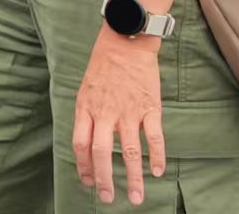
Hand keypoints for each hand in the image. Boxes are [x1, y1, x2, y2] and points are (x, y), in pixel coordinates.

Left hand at [73, 29, 164, 205]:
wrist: (126, 40)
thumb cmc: (104, 65)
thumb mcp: (85, 88)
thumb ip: (88, 114)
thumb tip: (88, 142)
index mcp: (86, 107)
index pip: (80, 144)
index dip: (83, 166)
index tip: (89, 183)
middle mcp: (105, 112)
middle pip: (101, 153)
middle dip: (105, 180)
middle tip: (109, 199)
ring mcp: (128, 111)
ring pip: (129, 152)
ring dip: (134, 178)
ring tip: (138, 197)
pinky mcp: (149, 107)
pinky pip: (153, 137)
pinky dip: (156, 156)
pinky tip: (158, 171)